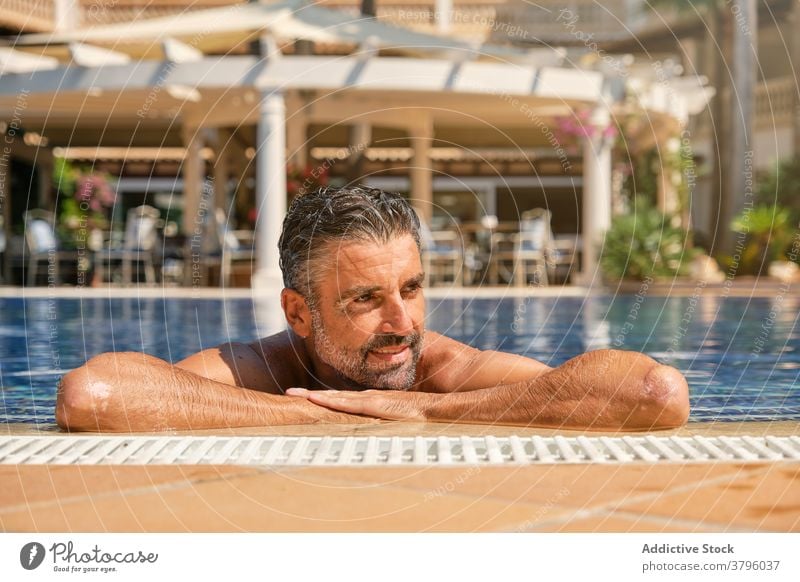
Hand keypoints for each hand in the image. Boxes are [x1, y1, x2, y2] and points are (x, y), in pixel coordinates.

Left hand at [285, 388, 434, 420]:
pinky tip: (317, 400)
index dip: (323, 398)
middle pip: (333, 396)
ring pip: (336, 398)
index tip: (304, 397)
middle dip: (310, 395)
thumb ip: (386, 422)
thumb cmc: (421, 415)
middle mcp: (367, 398)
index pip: (342, 399)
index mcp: (371, 401)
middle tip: (288, 393)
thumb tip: (377, 430)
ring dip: (314, 396)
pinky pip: (349, 404)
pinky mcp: (376, 406)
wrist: (437, 409)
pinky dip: (331, 401)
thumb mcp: (398, 420)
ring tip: (294, 395)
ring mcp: (371, 401)